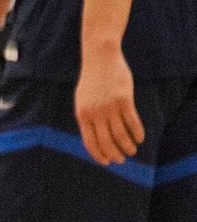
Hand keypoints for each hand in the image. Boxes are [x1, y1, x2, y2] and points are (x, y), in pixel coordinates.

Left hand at [76, 49, 143, 166]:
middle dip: (114, 154)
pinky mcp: (124, 100)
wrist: (100, 59)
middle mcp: (95, 114)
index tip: (106, 162)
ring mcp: (110, 107)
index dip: (98, 154)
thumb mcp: (82, 100)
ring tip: (132, 151)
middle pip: (106, 141)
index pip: (90, 142)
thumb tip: (95, 137)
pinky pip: (132, 122)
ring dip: (127, 146)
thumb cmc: (92, 81)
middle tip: (122, 159)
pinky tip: (140, 139)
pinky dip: (137, 133)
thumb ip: (87, 117)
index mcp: (82, 115)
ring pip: (121, 134)